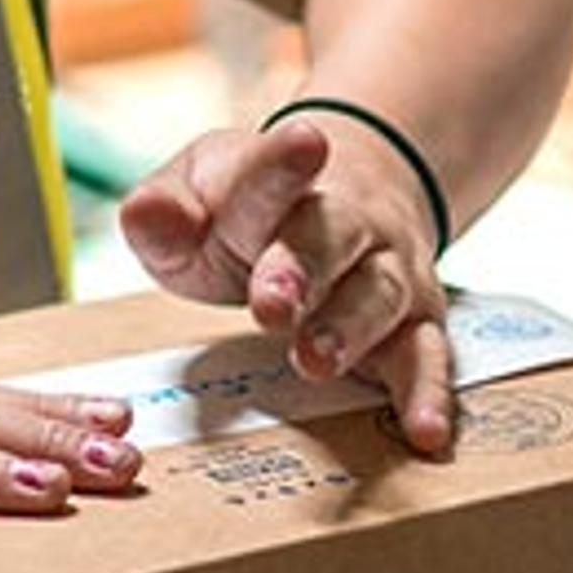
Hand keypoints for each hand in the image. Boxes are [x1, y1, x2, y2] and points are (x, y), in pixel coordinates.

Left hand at [116, 116, 455, 454]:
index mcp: (277, 182)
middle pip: (327, 238)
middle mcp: (345, 220)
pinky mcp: (416, 323)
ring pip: (376, 295)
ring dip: (347, 330)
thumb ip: (165, 210)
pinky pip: (428, 357)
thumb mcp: (196, 193)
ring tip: (315, 362)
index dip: (283, 161)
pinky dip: (428, 395)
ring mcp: (386, 271)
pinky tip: (425, 430)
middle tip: (270, 304)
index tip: (305, 142)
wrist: (351, 193)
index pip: (272, 170)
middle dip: (300, 269)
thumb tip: (144, 216)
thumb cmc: (249, 209)